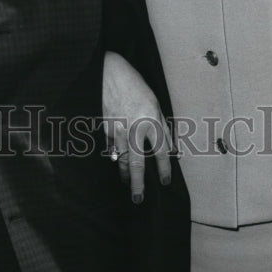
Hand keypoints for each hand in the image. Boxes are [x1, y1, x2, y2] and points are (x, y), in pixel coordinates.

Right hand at [102, 51, 173, 201]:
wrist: (107, 71)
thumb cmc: (132, 83)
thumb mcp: (153, 100)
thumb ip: (160, 124)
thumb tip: (168, 144)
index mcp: (151, 120)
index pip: (161, 151)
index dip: (164, 169)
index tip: (166, 181)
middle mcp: (134, 128)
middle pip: (137, 163)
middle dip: (139, 184)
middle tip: (139, 199)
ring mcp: (117, 130)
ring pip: (121, 159)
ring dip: (124, 174)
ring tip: (127, 184)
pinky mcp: (104, 128)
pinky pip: (109, 148)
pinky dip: (112, 157)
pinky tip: (114, 163)